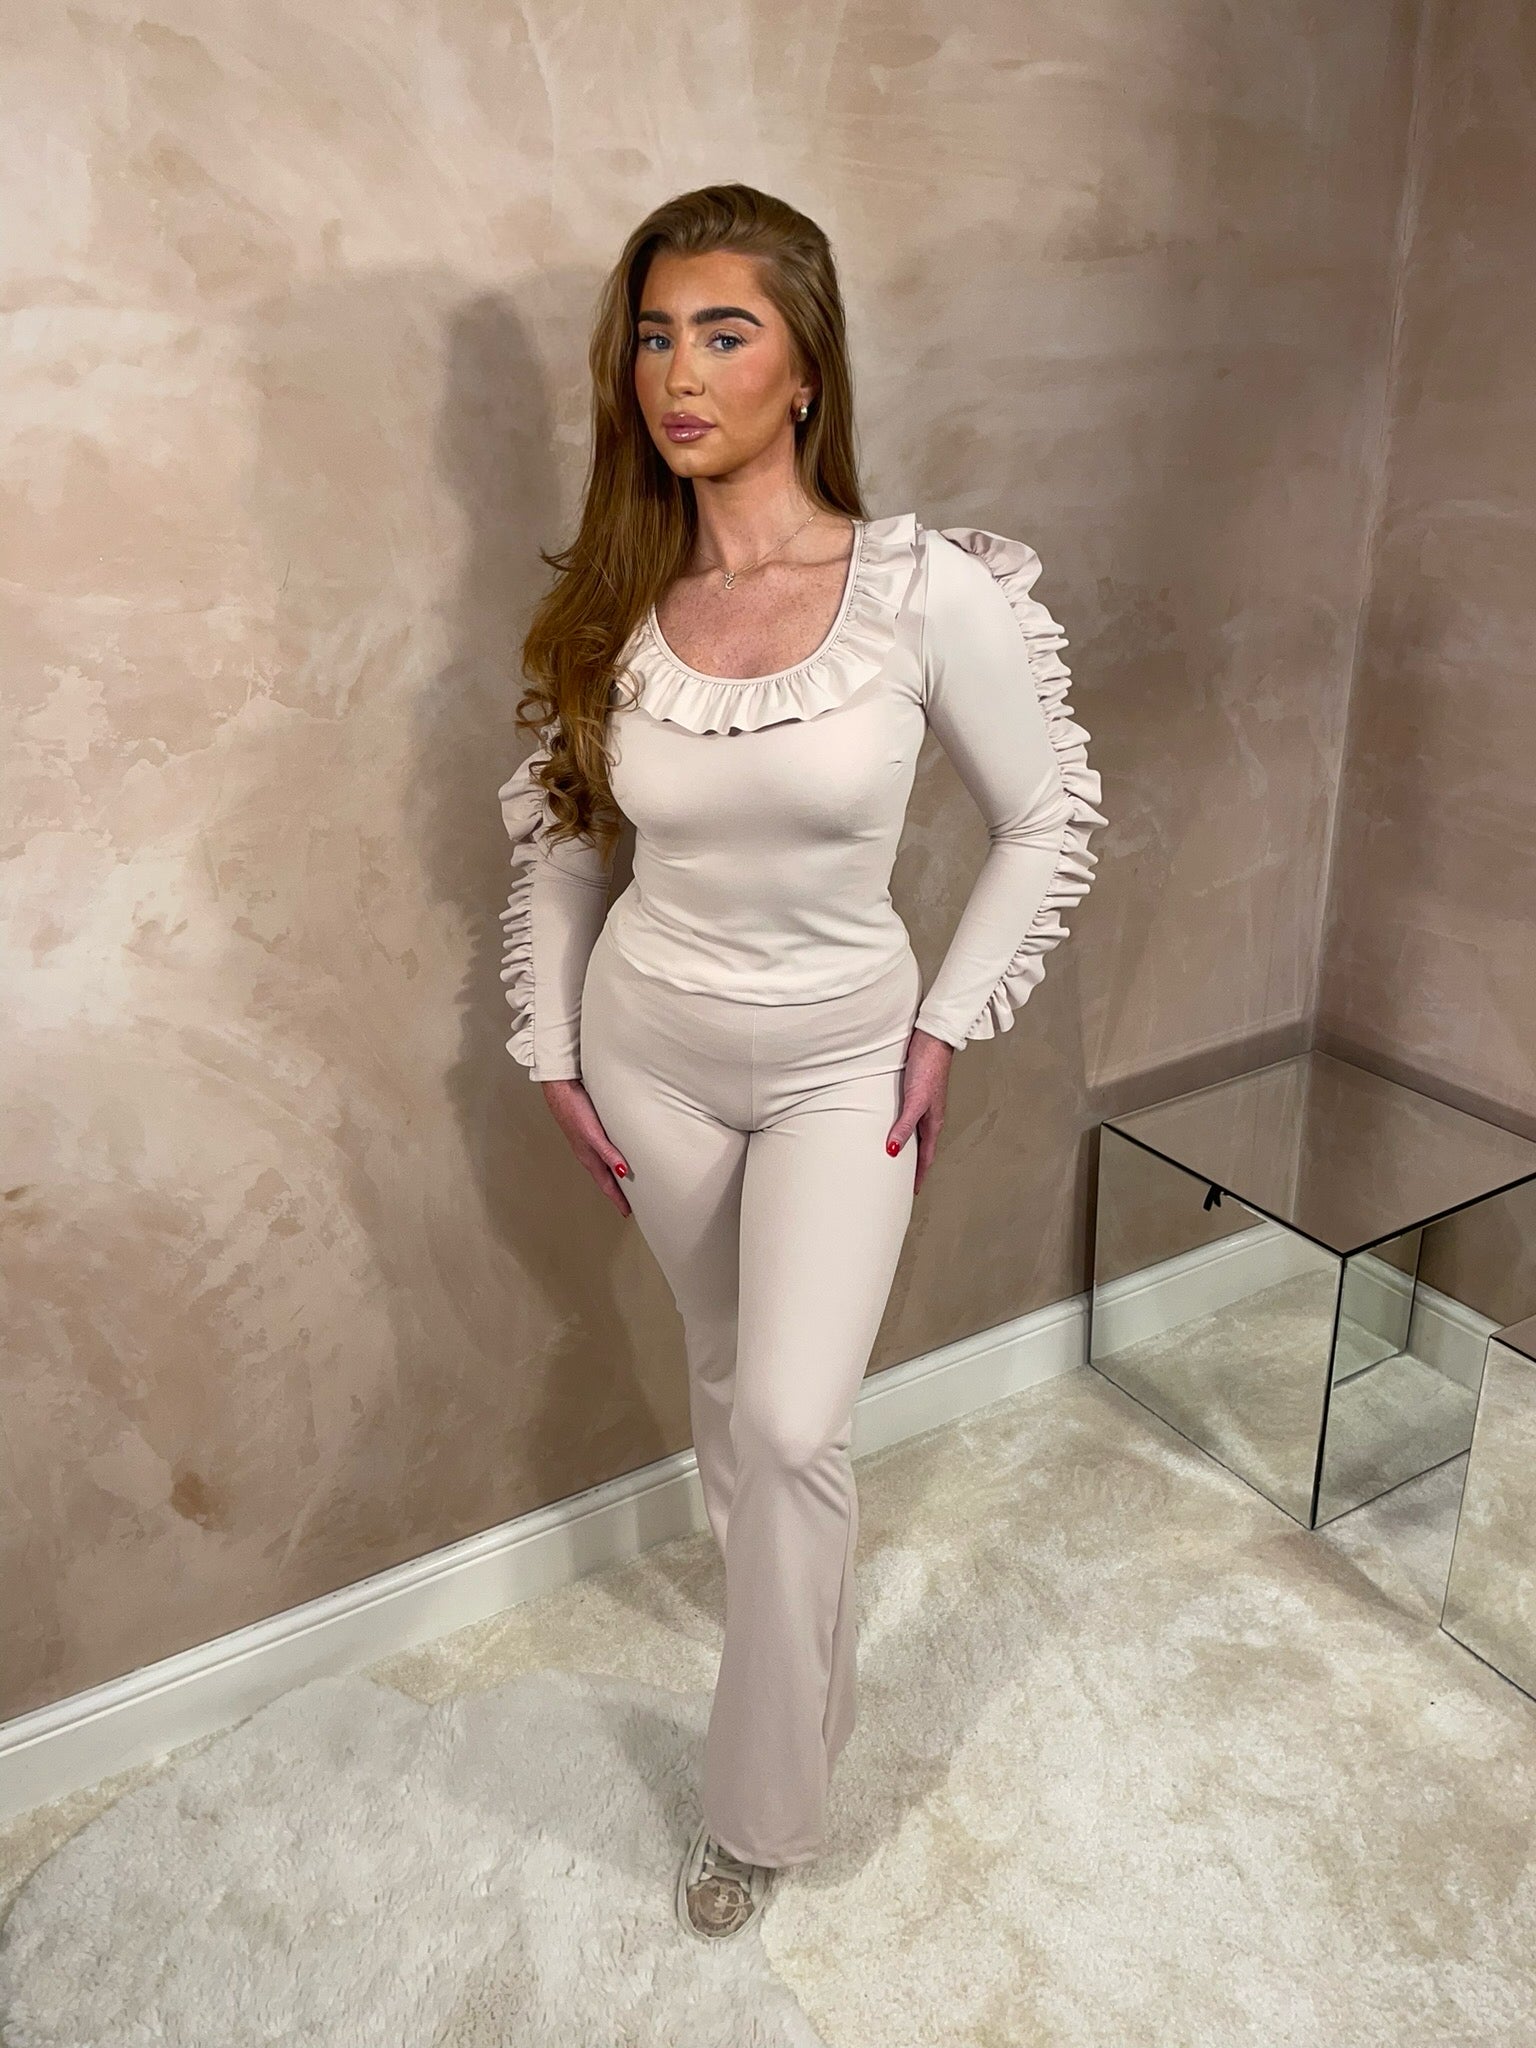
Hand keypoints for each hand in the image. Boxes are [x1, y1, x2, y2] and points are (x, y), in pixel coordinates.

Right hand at [538, 1077, 632, 1216]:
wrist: (560, 1088)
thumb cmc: (573, 1109)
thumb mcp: (593, 1134)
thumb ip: (607, 1152)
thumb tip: (621, 1172)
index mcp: (589, 1157)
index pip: (607, 1184)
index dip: (617, 1199)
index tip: (626, 1212)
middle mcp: (587, 1152)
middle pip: (605, 1178)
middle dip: (616, 1191)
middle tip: (627, 1203)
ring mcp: (587, 1142)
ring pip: (603, 1165)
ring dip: (612, 1176)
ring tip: (623, 1183)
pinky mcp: (588, 1130)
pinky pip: (602, 1151)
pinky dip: (610, 1159)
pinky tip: (614, 1154)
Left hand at [885, 1027, 953, 1195]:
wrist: (932, 1039)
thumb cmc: (928, 1068)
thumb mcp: (915, 1101)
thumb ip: (904, 1125)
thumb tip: (893, 1152)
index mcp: (933, 1122)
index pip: (926, 1156)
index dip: (919, 1175)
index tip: (913, 1192)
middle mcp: (929, 1116)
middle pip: (921, 1148)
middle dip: (913, 1166)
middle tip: (901, 1182)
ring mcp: (922, 1104)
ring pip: (914, 1133)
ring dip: (906, 1147)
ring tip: (895, 1159)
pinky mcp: (914, 1092)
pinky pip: (906, 1118)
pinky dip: (900, 1128)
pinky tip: (890, 1126)